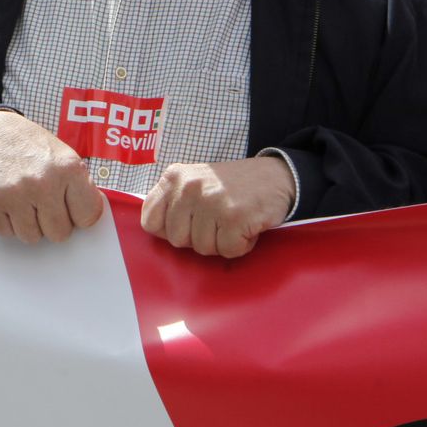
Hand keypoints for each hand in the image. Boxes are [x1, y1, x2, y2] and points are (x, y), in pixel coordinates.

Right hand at [0, 110, 104, 244]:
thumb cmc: (28, 145)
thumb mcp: (63, 155)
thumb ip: (78, 186)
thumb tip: (91, 217)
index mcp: (68, 168)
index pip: (88, 216)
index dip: (78, 215)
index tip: (71, 208)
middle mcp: (43, 182)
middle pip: (59, 233)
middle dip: (51, 221)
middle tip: (42, 201)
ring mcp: (15, 194)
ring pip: (32, 237)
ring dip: (28, 223)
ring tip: (23, 199)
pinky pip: (6, 233)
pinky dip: (6, 221)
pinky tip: (7, 200)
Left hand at [140, 158, 295, 257]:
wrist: (276, 176)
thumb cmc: (232, 186)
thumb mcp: (193, 183)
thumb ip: (172, 202)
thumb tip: (156, 230)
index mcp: (173, 178)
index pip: (150, 220)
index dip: (168, 231)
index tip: (188, 225)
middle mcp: (188, 187)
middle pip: (177, 239)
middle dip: (199, 238)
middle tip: (218, 221)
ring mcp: (210, 201)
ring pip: (203, 248)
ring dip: (222, 242)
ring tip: (233, 221)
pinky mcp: (234, 217)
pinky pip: (228, 250)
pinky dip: (240, 245)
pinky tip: (246, 226)